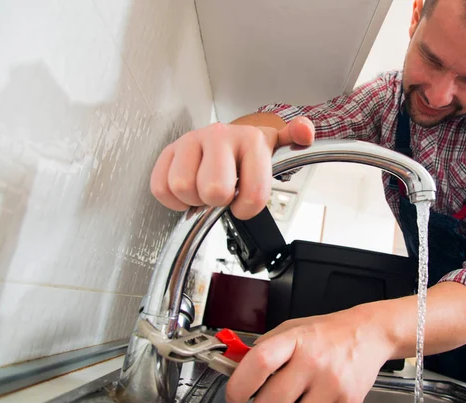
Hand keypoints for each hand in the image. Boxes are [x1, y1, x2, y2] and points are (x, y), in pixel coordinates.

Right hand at [150, 116, 314, 218]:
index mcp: (251, 139)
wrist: (224, 137)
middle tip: (224, 193)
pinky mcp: (169, 151)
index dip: (247, 207)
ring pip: (183, 188)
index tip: (245, 201)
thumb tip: (305, 132)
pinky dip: (173, 199)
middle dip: (219, 201)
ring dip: (195, 198)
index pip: (253, 193)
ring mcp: (191, 141)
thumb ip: (296, 139)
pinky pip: (161, 187)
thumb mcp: (277, 146)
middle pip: (214, 190)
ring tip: (206, 189)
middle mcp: (219, 135)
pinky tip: (188, 191)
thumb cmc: (248, 151)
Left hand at [225, 305, 394, 402]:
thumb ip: (265, 347)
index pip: (259, 362)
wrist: (367, 334)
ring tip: (296, 402)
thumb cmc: (327, 333)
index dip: (240, 384)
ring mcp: (332, 385)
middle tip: (269, 400)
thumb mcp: (292, 329)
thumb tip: (236, 368)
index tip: (234, 395)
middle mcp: (314, 362)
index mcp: (295, 341)